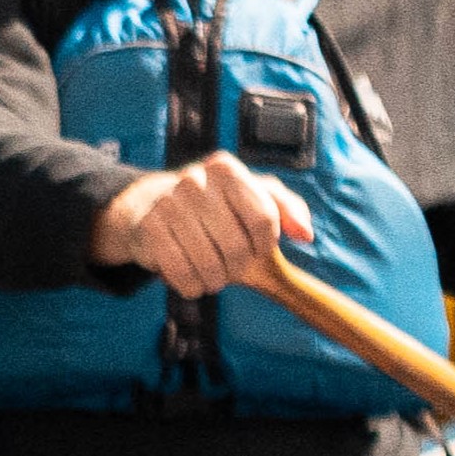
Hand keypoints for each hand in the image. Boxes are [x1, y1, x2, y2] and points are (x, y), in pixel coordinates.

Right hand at [91, 151, 312, 296]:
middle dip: (240, 267)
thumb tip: (306, 236)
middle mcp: (194, 180)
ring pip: (208, 264)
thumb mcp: (254, 197)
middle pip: (236, 246)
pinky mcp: (148, 229)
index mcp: (226, 169)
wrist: (156, 205)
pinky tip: (193, 280)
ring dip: (216, 280)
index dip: (265, 244)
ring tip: (214, 275)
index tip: (259, 249)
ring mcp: (168, 203)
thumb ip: (288, 210)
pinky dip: (192, 286)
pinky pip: (181, 274)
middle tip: (234, 269)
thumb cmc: (218, 205)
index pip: (264, 218)